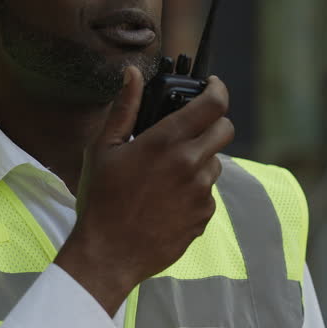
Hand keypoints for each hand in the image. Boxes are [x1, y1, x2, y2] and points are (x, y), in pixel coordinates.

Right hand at [54, 65, 234, 314]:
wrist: (108, 254)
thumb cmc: (101, 199)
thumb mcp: (103, 148)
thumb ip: (125, 108)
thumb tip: (133, 73)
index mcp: (167, 142)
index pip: (213, 104)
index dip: (218, 89)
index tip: (214, 86)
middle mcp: (191, 164)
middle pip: (225, 129)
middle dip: (213, 123)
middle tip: (194, 128)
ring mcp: (201, 192)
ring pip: (216, 162)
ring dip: (201, 160)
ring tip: (169, 172)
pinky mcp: (204, 215)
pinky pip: (208, 193)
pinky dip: (195, 190)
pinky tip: (168, 199)